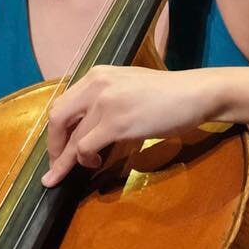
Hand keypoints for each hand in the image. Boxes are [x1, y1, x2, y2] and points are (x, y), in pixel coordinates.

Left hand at [42, 66, 220, 185]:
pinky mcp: (116, 123)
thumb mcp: (128, 87)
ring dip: (67, 160)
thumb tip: (88, 124)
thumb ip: (105, 99)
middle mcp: (96, 84)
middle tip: (55, 164)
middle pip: (57, 117)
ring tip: (67, 173)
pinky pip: (85, 147)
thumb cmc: (168, 94)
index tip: (58, 146)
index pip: (63, 103)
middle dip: (53, 145)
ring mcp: (105, 103)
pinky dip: (84, 160)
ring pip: (71, 137)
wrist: (195, 94)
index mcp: (96, 75)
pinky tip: (93, 163)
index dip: (57, 129)